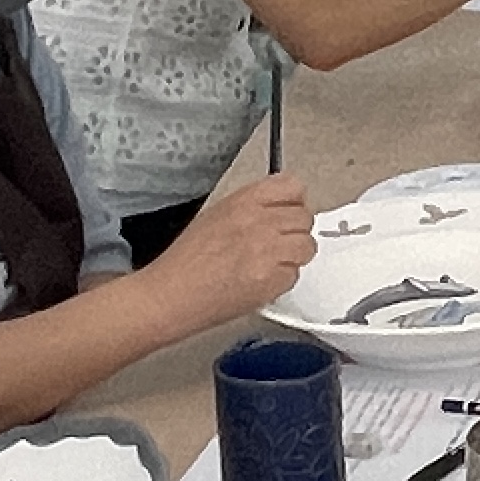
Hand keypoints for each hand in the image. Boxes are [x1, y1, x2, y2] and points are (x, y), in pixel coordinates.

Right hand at [145, 171, 319, 329]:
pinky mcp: (271, 280)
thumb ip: (254, 207)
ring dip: (294, 257)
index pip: (294, 187)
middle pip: (305, 218)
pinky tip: (261, 281)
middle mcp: (260, 221)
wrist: (172, 294)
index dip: (293, 203)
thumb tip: (282, 208)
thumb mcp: (218, 214)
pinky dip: (282, 281)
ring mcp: (268, 250)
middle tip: (279, 244)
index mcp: (245, 200)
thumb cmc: (187, 261)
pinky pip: (295, 276)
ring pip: (307, 247)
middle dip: (295, 232)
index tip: (288, 212)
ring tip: (271, 263)